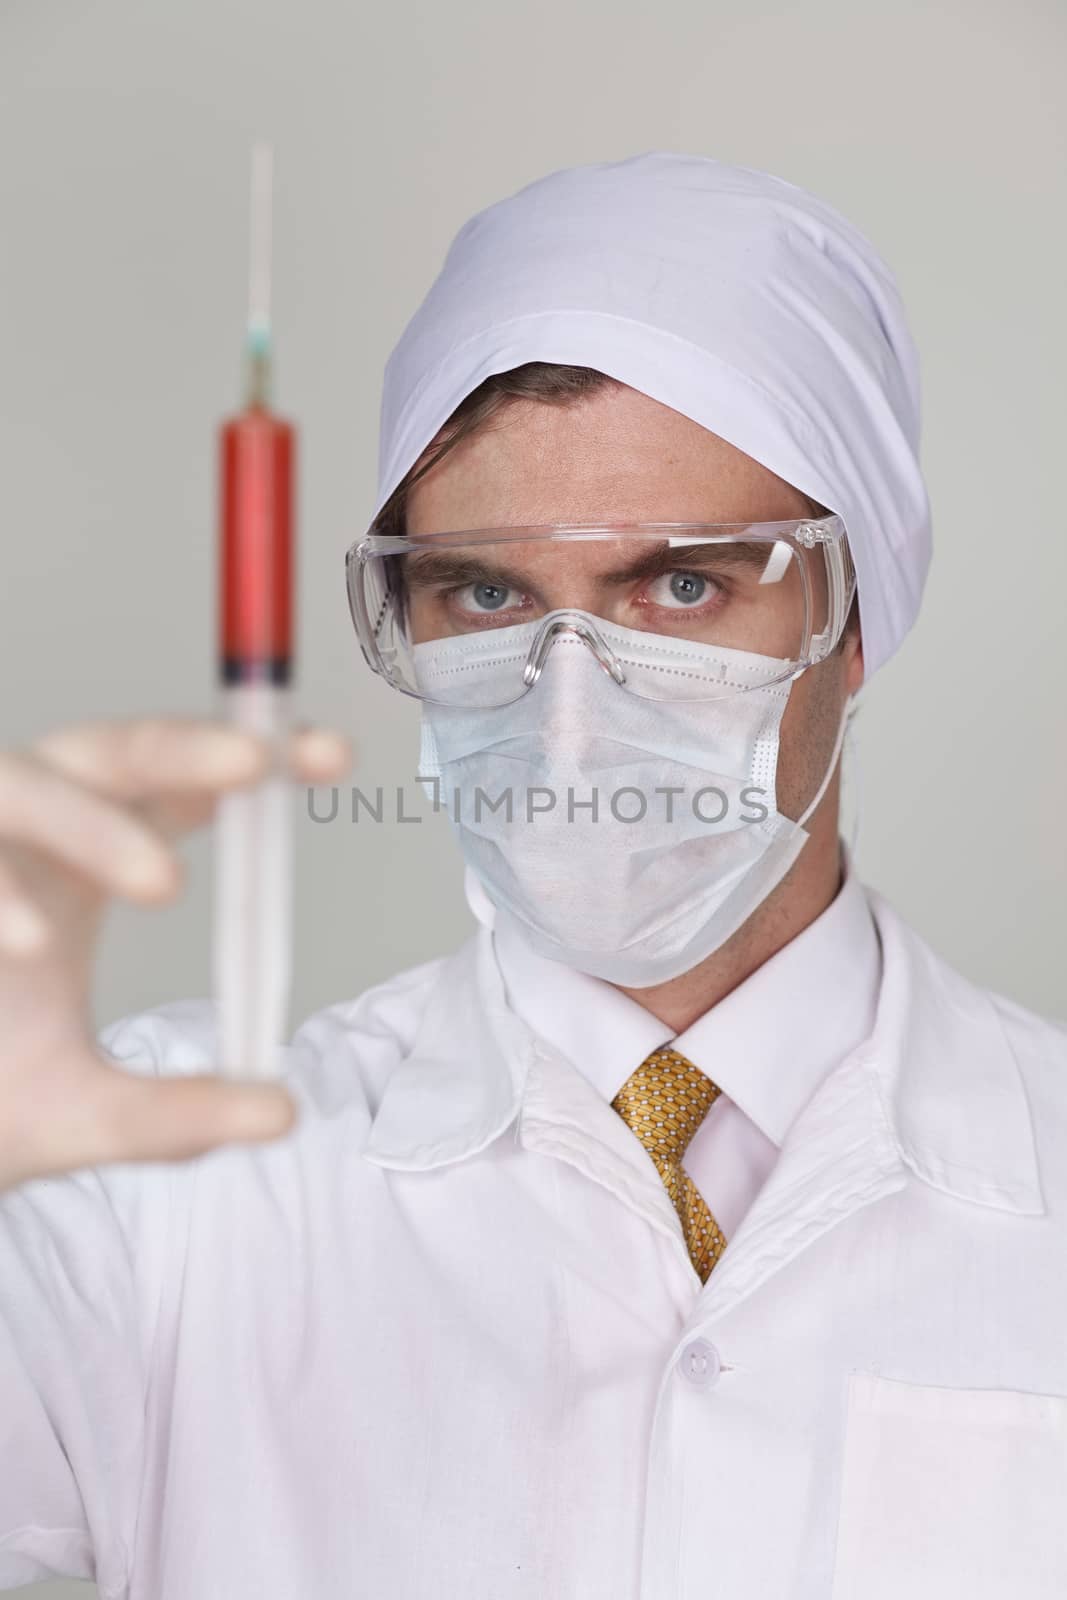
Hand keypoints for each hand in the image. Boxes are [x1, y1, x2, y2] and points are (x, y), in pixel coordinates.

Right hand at [0, 716, 352, 1190]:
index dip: (247, 760)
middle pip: (105, 752)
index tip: (333, 756)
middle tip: (256, 766)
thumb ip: (172, 1117)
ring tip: (164, 884)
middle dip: (181, 747)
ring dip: (90, 824)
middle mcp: (22, 842)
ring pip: (16, 783)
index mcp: (80, 868)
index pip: (176, 789)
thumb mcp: (83, 1119)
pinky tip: (25, 943)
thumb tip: (283, 1114)